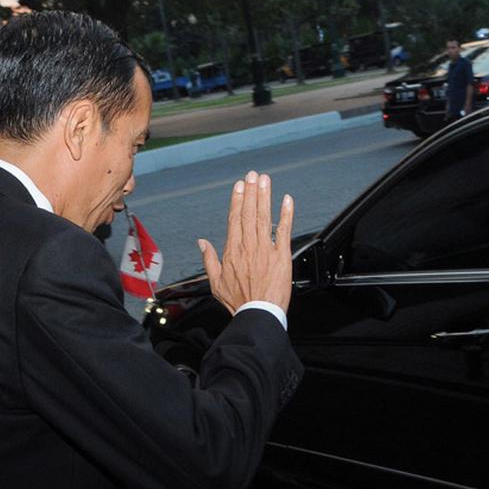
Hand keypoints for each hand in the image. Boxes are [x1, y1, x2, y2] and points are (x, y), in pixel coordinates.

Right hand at [198, 171, 293, 314]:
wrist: (258, 313)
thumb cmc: (238, 301)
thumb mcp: (215, 282)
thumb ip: (209, 259)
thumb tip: (201, 242)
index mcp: (232, 250)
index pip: (234, 218)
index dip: (237, 200)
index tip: (239, 186)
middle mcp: (248, 246)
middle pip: (249, 213)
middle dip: (251, 192)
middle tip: (253, 175)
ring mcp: (266, 249)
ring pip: (264, 217)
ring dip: (265, 197)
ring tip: (265, 180)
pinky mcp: (282, 256)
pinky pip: (285, 231)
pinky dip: (286, 214)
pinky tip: (287, 200)